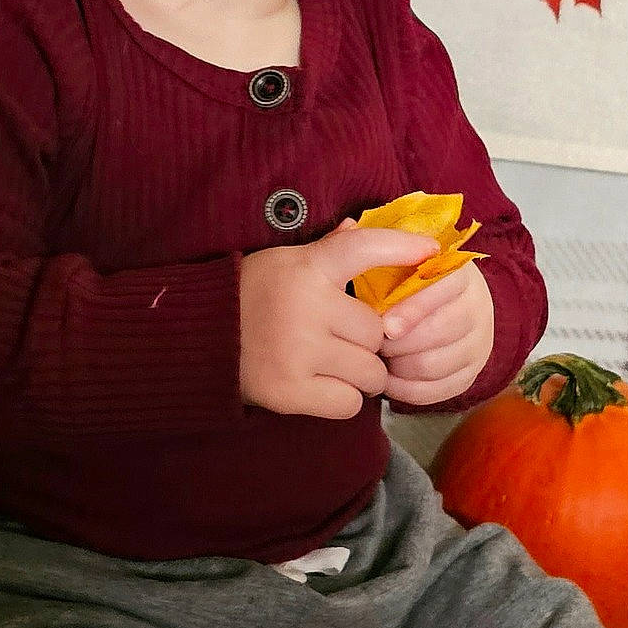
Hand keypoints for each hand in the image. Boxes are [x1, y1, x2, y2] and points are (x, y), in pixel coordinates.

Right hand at [238, 222, 438, 419]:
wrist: (196, 341)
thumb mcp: (284, 263)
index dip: (401, 247)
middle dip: (368, 342)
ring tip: (332, 364)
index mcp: (306, 269)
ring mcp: (298, 352)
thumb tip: (356, 224)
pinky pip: (349, 403)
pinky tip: (321, 385)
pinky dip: (343, 398)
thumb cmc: (250, 296)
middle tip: (342, 340)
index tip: (431, 249)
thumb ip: (326, 250)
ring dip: (361, 373)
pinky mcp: (290, 391)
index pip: (364, 248)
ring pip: (370, 372)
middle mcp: (305, 308)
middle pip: (377, 332)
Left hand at [379, 259, 494, 405]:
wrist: (448, 303)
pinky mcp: (472, 372)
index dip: (413, 310)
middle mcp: (477, 306)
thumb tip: (350, 238)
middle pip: (440, 333)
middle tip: (374, 345)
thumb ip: (378, 248)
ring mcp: (479, 342)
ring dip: (400, 368)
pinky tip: (389, 380)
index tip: (386, 326)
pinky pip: (439, 390)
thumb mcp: (401, 259)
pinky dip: (408, 390)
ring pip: (436, 365)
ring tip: (379, 360)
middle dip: (399, 344)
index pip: (443, 290)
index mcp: (460, 273)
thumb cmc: (412, 281)